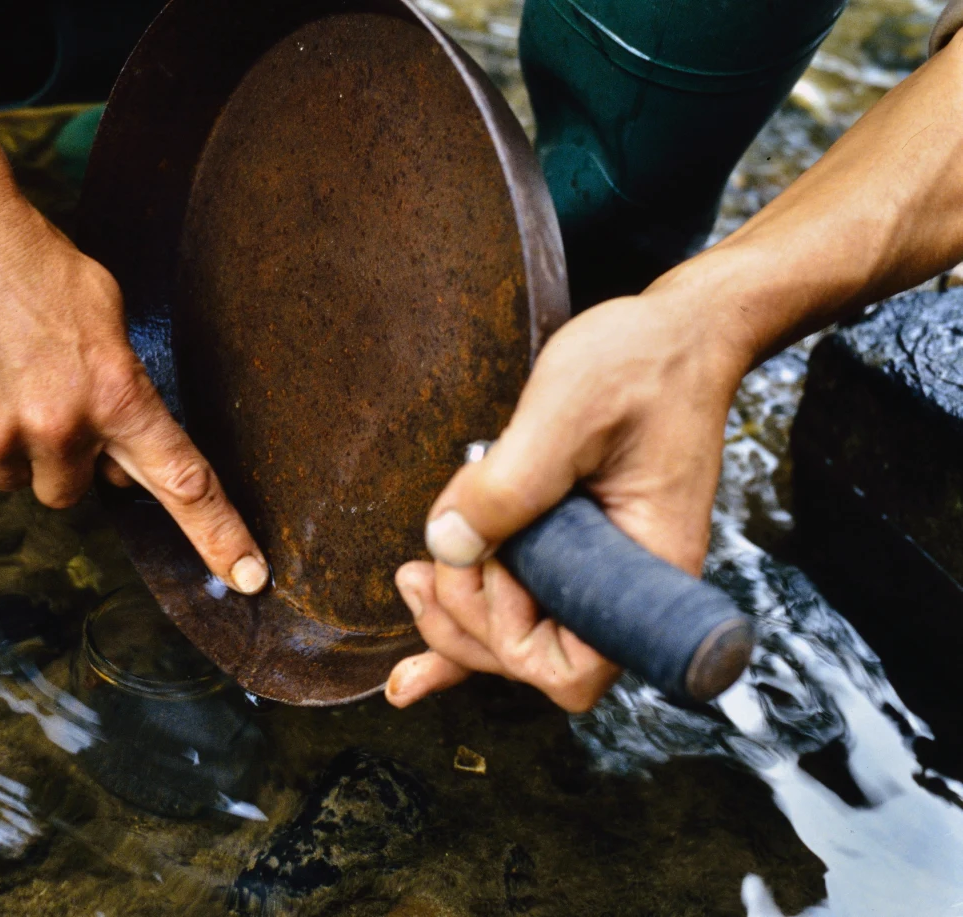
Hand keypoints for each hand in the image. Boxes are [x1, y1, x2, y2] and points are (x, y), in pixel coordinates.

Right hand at [0, 178, 268, 593]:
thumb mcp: (104, 315)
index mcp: (116, 393)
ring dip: (4, 445)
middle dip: (59, 456)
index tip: (252, 580)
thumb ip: (120, 394)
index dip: (221, 536)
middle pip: (69, 492)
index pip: (184, 482)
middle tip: (34, 391)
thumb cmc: (32, 263)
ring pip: (11, 482)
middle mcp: (60, 425)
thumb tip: (119, 475)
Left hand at [384, 291, 749, 711]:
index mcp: (645, 571)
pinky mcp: (568, 551)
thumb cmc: (642, 365)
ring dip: (454, 615)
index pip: (574, 671)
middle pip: (530, 660)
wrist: (675, 336)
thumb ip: (509, 484)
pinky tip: (410, 672)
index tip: (495, 567)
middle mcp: (623, 588)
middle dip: (466, 619)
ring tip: (414, 573)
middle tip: (436, 558)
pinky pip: (516, 609)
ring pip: (513, 637)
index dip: (512, 638)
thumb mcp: (567, 413)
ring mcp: (594, 573)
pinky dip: (463, 627)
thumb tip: (448, 546)